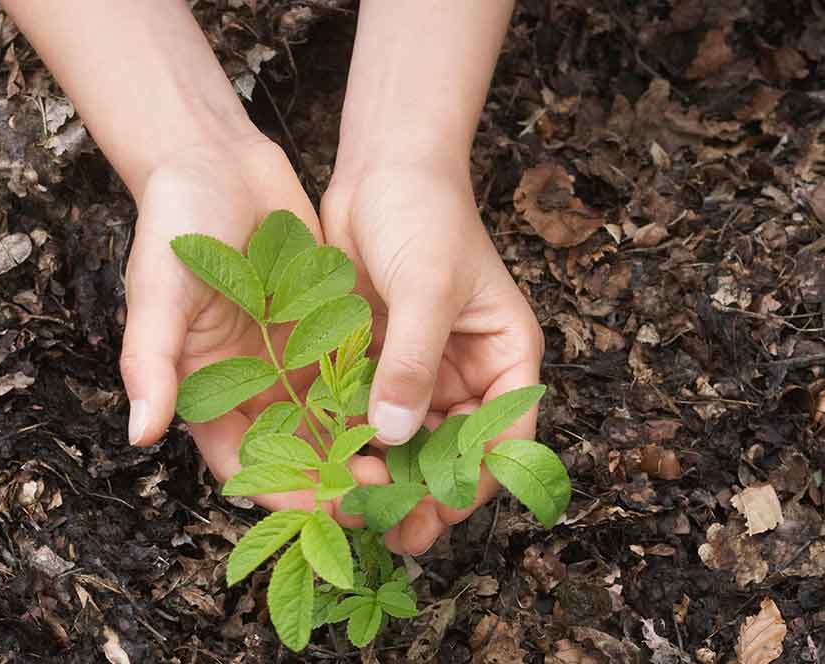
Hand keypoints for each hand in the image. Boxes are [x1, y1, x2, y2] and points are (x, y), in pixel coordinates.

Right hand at [121, 136, 387, 512]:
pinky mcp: (322, 330)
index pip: (244, 462)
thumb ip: (152, 360)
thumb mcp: (158, 289)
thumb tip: (141, 434)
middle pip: (294, 452)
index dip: (283, 491)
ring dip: (362, 448)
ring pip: (329, 422)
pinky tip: (415, 410)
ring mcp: (288, 359)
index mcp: (205, 388)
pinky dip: (376, 397)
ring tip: (406, 465)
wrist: (218, 160)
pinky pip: (351, 375)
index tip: (328, 508)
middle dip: (335, 480)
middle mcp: (249, 384)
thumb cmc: (176, 222)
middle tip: (383, 494)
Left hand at [322, 166, 544, 554]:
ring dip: (388, 472)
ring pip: (409, 439)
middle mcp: (465, 371)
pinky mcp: (376, 361)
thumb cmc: (424, 215)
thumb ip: (414, 360)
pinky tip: (329, 466)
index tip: (442, 512)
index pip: (505, 434)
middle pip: (455, 449)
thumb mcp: (427, 286)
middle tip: (396, 531)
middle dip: (428, 490)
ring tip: (357, 509)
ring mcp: (419, 368)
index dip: (479, 479)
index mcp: (503, 356)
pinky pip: (368, 412)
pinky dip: (354, 439)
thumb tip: (398, 435)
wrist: (381, 169)